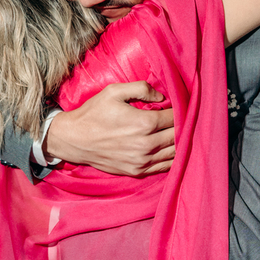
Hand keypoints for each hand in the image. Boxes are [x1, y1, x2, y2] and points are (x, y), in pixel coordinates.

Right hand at [45, 81, 174, 175]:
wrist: (74, 140)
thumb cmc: (93, 113)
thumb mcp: (113, 91)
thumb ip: (141, 88)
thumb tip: (162, 97)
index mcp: (144, 123)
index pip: (176, 117)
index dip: (182, 110)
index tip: (182, 105)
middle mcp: (146, 145)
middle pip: (179, 136)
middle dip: (185, 126)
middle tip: (186, 118)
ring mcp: (142, 161)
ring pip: (175, 153)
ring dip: (182, 143)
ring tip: (182, 133)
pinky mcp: (137, 171)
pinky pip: (164, 167)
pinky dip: (173, 158)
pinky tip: (173, 149)